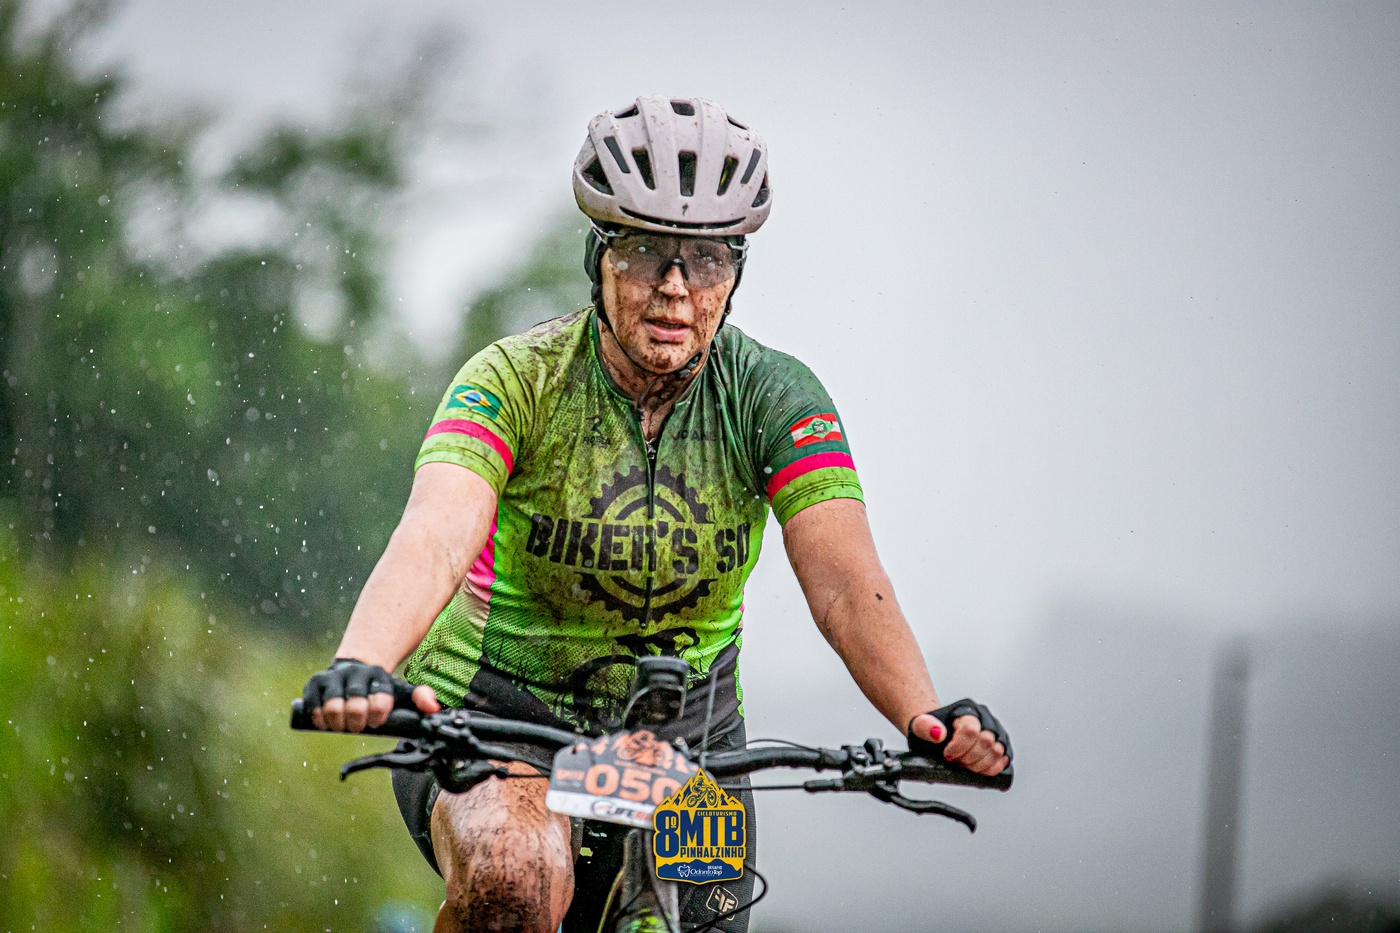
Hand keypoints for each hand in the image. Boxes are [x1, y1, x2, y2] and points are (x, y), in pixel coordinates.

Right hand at [301, 658, 440, 731]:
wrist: (356, 669)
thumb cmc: (380, 689)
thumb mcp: (403, 692)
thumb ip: (421, 698)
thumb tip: (434, 709)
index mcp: (379, 676)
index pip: (381, 700)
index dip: (378, 715)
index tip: (378, 720)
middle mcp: (356, 673)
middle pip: (355, 706)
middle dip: (358, 722)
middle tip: (359, 725)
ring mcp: (334, 676)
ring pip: (333, 706)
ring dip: (338, 723)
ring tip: (343, 725)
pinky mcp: (315, 681)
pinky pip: (313, 704)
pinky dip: (319, 717)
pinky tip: (325, 721)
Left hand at [908, 698, 1011, 776]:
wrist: (936, 733)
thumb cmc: (930, 729)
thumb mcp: (920, 726)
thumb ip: (925, 726)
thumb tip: (939, 734)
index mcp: (967, 709)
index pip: (971, 730)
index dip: (958, 747)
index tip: (947, 754)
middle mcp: (985, 718)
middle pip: (986, 742)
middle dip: (968, 758)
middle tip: (955, 762)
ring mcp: (996, 732)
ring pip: (997, 751)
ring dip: (979, 765)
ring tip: (964, 765)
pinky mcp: (1001, 746)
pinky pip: (1003, 760)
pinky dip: (991, 769)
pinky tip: (976, 770)